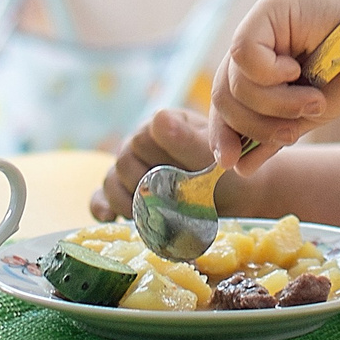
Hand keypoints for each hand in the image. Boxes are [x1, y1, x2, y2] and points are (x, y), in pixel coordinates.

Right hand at [90, 108, 236, 222]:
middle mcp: (142, 142)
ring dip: (128, 202)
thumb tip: (160, 121)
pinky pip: (101, 197)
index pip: (144, 137)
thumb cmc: (229, 173)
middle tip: (169, 204)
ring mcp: (130, 167)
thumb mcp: (214, 157)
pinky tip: (111, 218)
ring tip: (149, 217)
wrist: (238, 199)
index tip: (182, 180)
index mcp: (164, 124)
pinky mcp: (123, 192)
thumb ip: (189, 140)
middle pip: (125, 161)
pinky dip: (103, 208)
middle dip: (145, 186)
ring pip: (112, 181)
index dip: (159, 159)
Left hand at [210, 0, 339, 169]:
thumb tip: (240, 167)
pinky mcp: (268, 10)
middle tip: (293, 133)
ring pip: (235, 82)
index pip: (226, 103)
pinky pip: (245, 54)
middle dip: (256, 126)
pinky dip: (272, 75)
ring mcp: (260, 25)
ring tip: (312, 102)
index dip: (223, 133)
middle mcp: (255, 43)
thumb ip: (274, 134)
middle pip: (225, 96)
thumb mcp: (309, 112)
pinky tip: (298, 70)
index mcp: (259, 66)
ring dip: (276, 105)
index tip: (231, 163)